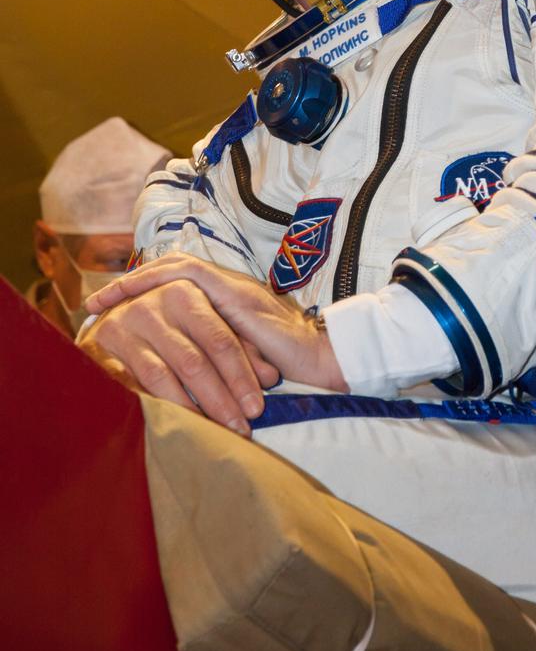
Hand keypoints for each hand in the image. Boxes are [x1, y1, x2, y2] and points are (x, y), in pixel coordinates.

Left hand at [80, 253, 346, 431]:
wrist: (322, 361)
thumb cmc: (288, 370)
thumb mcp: (240, 362)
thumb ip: (215, 357)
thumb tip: (179, 381)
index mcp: (230, 303)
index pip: (182, 286)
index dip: (148, 292)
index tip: (115, 308)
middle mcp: (229, 288)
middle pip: (172, 271)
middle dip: (132, 284)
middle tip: (97, 300)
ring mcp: (232, 287)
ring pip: (175, 269)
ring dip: (136, 282)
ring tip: (104, 299)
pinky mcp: (234, 293)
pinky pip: (188, 275)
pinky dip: (157, 281)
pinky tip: (135, 293)